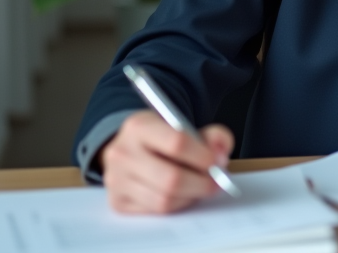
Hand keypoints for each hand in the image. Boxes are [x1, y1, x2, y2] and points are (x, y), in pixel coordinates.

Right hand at [100, 110, 234, 213]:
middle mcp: (122, 153)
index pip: (177, 143)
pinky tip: (183, 193)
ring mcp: (117, 180)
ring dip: (191, 196)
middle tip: (216, 182)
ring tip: (200, 186)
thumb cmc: (161, 139)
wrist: (129, 148)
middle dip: (201, 183)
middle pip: (171, 178)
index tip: (218, 162)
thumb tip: (221, 154)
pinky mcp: (118, 202)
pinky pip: (156, 211)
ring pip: (164, 200)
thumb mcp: (185, 126)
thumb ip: (212, 135)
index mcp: (139, 126)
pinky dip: (176, 205)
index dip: (204, 156)